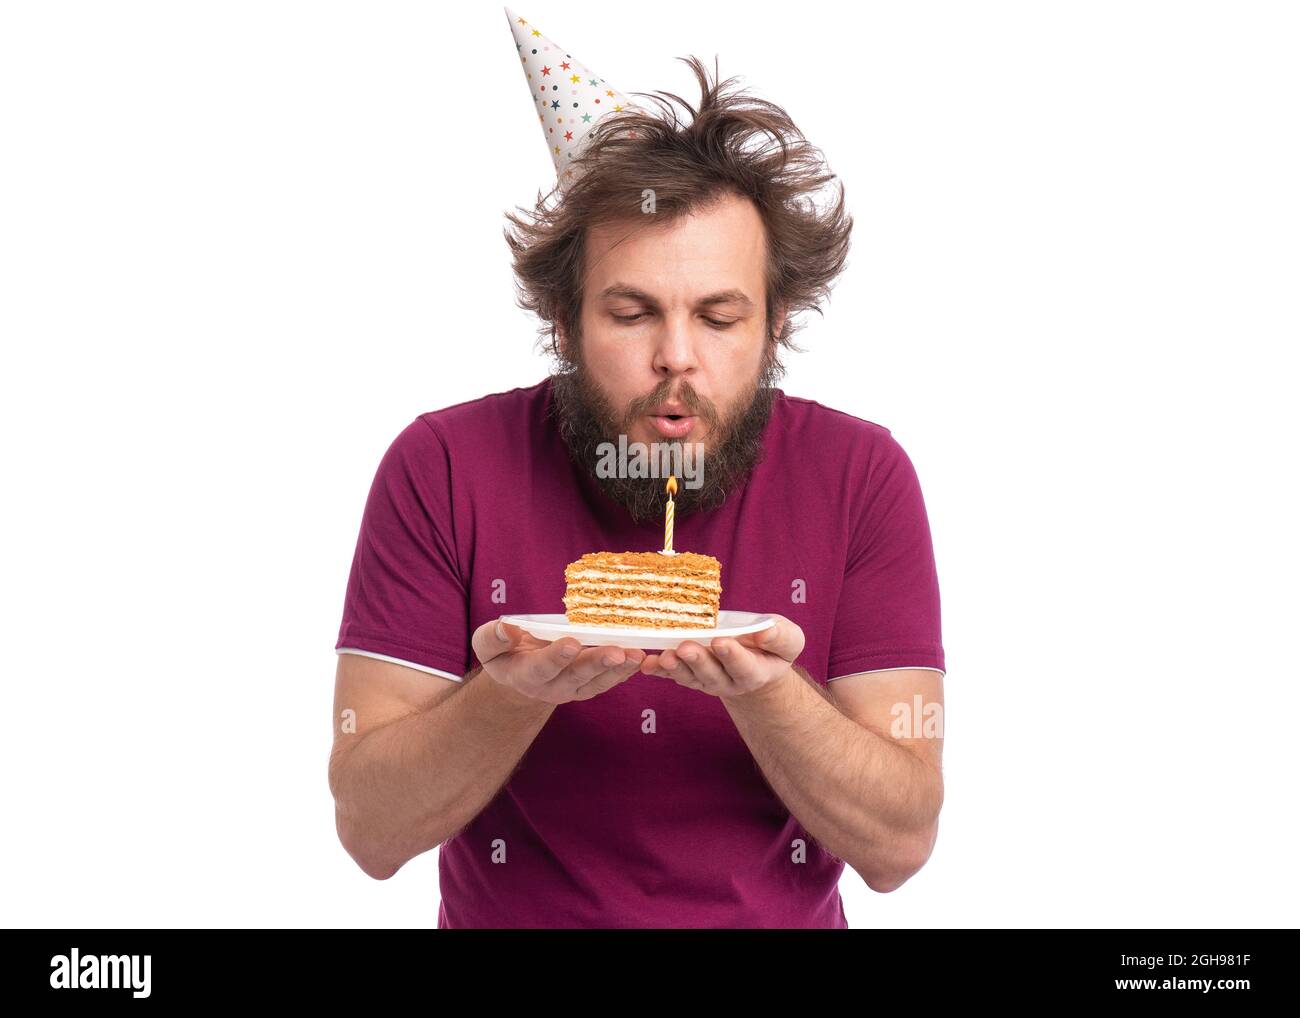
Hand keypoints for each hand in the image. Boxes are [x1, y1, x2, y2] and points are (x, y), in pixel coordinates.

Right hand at [471, 618, 644, 704]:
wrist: (519, 676)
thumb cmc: (504, 652)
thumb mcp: (487, 645)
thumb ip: (493, 637)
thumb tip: (507, 628)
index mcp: (525, 675)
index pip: (542, 667)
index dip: (557, 656)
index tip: (572, 642)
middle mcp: (552, 687)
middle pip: (577, 676)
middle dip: (597, 663)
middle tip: (617, 653)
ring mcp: (574, 689)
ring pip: (598, 681)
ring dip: (619, 669)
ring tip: (636, 655)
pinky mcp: (590, 687)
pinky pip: (610, 681)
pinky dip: (626, 671)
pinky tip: (640, 658)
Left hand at [638, 614, 804, 697]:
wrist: (755, 661)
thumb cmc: (772, 646)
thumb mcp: (788, 640)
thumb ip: (781, 637)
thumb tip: (766, 631)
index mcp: (754, 672)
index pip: (743, 667)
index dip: (732, 655)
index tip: (721, 642)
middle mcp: (727, 680)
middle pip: (711, 673)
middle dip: (698, 660)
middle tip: (686, 647)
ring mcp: (705, 680)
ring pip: (688, 675)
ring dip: (675, 666)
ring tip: (665, 655)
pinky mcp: (688, 675)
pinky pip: (671, 674)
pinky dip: (658, 669)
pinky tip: (647, 663)